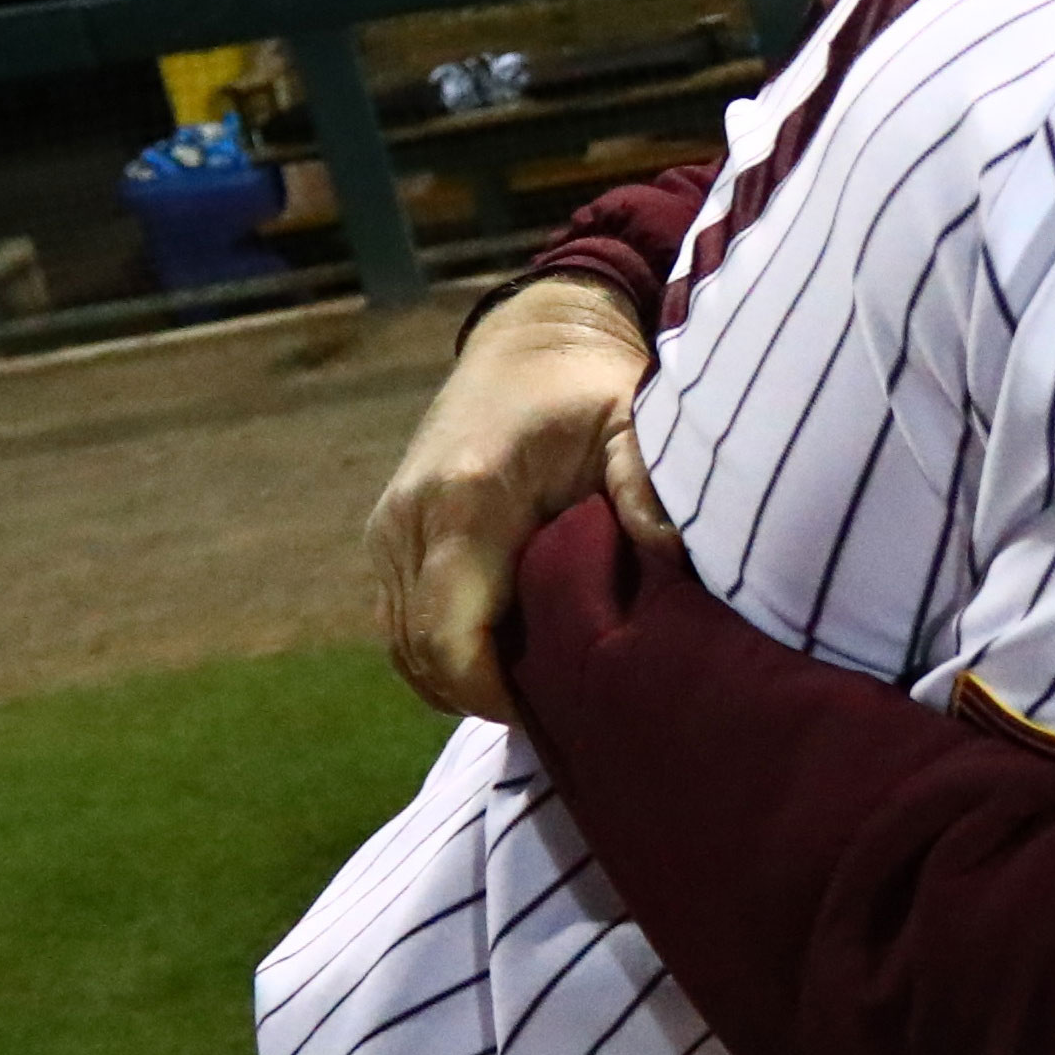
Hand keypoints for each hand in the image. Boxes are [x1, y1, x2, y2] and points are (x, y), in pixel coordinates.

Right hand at [369, 277, 656, 722]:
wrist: (531, 342)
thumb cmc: (590, 390)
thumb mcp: (632, 423)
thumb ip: (645, 487)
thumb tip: (670, 556)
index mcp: (467, 501)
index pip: (452, 640)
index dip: (493, 695)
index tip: (553, 712)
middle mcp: (410, 518)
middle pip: (422, 655)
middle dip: (481, 696)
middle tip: (558, 712)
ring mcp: (388, 528)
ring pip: (402, 647)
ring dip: (458, 679)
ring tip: (534, 689)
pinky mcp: (385, 534)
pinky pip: (399, 622)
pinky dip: (440, 652)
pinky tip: (501, 656)